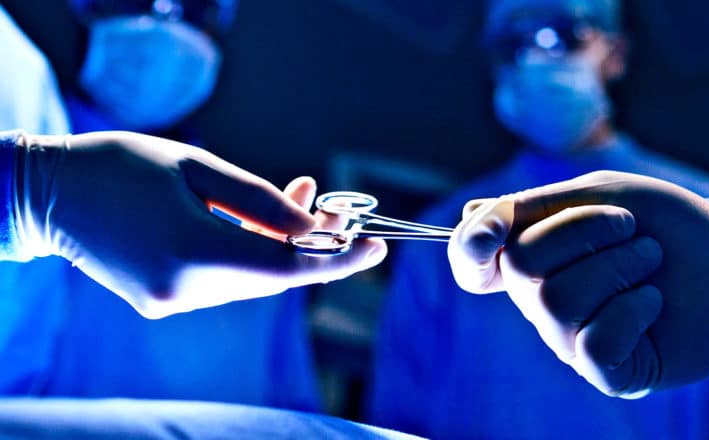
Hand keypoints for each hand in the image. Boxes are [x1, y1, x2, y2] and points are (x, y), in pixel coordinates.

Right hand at [14, 131, 386, 317]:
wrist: (48, 195)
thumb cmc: (119, 166)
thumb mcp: (196, 167)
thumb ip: (261, 202)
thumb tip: (315, 228)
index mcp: (192, 252)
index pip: (286, 269)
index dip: (337, 260)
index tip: (376, 248)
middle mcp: (185, 290)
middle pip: (273, 276)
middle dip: (312, 245)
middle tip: (338, 207)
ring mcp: (172, 302)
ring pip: (252, 278)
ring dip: (281, 244)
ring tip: (301, 197)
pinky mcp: (164, 301)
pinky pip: (225, 280)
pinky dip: (249, 253)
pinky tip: (257, 222)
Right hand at [449, 171, 708, 397]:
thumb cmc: (662, 224)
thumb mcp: (596, 194)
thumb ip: (529, 206)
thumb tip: (469, 219)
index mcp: (530, 256)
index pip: (471, 261)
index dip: (469, 248)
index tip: (493, 234)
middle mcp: (539, 299)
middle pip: (520, 267)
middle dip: (582, 232)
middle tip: (628, 227)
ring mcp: (570, 337)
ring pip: (556, 302)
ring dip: (617, 266)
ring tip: (649, 260)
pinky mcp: (606, 370)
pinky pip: (594, 344)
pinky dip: (632, 310)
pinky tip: (652, 302)